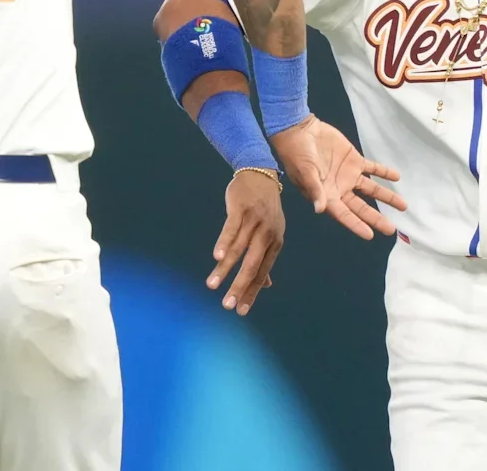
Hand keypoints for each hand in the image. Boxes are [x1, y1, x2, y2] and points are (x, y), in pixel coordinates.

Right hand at [207, 169, 284, 315]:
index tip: (240, 311)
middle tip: (227, 306)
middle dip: (238, 287)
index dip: (251, 293)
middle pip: (252, 265)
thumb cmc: (264, 208)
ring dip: (224, 269)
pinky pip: (231, 229)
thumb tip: (266, 286)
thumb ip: (265, 259)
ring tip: (211, 285)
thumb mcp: (270, 232)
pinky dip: (224, 243)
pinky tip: (216, 257)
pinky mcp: (241, 209)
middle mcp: (267, 233)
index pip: (262, 273)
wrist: (260, 174)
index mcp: (275, 242)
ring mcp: (255, 221)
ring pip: (238, 250)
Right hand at [269, 115, 407, 238]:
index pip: (344, 214)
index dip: (356, 225)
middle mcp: (340, 189)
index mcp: (327, 196)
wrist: (300, 131)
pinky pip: (373, 169)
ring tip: (403, 206)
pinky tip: (396, 177)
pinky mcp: (354, 160)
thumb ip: (315, 190)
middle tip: (391, 230)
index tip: (370, 235)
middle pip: (361, 207)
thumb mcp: (305, 172)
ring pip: (371, 190)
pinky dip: (384, 173)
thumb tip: (319, 209)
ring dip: (386, 197)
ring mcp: (349, 175)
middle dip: (376, 218)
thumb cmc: (297, 155)